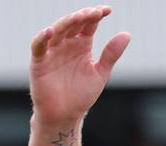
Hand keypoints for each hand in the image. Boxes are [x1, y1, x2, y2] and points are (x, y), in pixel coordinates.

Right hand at [30, 6, 129, 125]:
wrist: (66, 115)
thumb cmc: (82, 94)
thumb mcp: (101, 73)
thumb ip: (111, 54)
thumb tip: (127, 34)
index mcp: (82, 45)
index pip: (88, 25)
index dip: (96, 15)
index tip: (108, 9)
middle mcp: (66, 45)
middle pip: (73, 24)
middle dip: (84, 17)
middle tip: (95, 12)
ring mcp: (52, 52)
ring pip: (57, 31)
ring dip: (67, 23)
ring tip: (80, 17)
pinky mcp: (39, 62)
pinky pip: (39, 46)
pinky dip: (42, 38)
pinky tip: (50, 31)